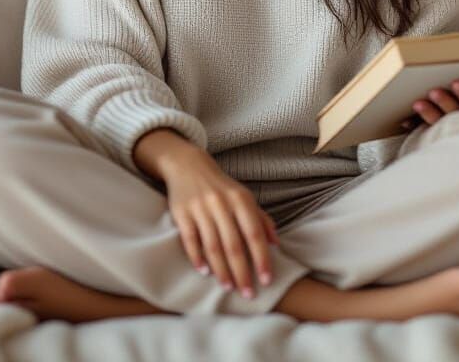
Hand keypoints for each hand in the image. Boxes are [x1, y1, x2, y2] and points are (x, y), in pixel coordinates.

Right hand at [161, 151, 278, 299]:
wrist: (188, 165)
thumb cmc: (221, 186)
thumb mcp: (243, 196)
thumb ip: (261, 219)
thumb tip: (276, 243)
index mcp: (240, 199)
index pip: (254, 234)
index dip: (261, 258)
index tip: (266, 281)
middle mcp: (221, 203)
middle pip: (233, 245)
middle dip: (242, 272)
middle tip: (247, 293)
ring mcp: (200, 208)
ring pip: (213, 246)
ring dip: (221, 270)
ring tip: (228, 287)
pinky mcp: (182, 213)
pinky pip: (190, 239)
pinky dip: (197, 257)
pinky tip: (204, 272)